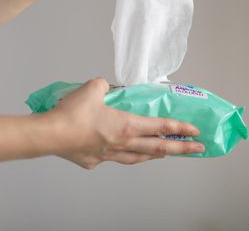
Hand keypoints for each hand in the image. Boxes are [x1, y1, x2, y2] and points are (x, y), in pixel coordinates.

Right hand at [39, 78, 204, 168]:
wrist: (50, 135)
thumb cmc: (73, 113)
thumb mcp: (92, 88)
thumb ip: (104, 85)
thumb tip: (105, 88)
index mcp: (126, 125)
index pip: (160, 126)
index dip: (180, 128)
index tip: (196, 131)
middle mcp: (123, 143)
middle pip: (158, 147)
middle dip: (181, 149)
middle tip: (199, 149)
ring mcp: (109, 155)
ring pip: (138, 157)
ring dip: (155, 155)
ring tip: (165, 155)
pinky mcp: (94, 161)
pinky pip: (114, 159)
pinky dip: (123, 156)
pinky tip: (121, 154)